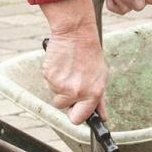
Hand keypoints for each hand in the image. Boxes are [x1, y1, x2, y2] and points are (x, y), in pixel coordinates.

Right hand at [40, 0, 107, 124]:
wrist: (76, 33)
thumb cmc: (90, 54)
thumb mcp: (101, 77)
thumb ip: (99, 100)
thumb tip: (102, 117)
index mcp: (92, 94)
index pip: (78, 119)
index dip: (75, 114)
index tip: (75, 109)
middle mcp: (76, 92)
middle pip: (63, 107)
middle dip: (65, 99)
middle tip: (71, 83)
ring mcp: (61, 84)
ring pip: (55, 94)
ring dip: (59, 86)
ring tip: (68, 69)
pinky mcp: (49, 75)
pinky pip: (48, 82)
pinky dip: (53, 75)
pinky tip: (62, 64)